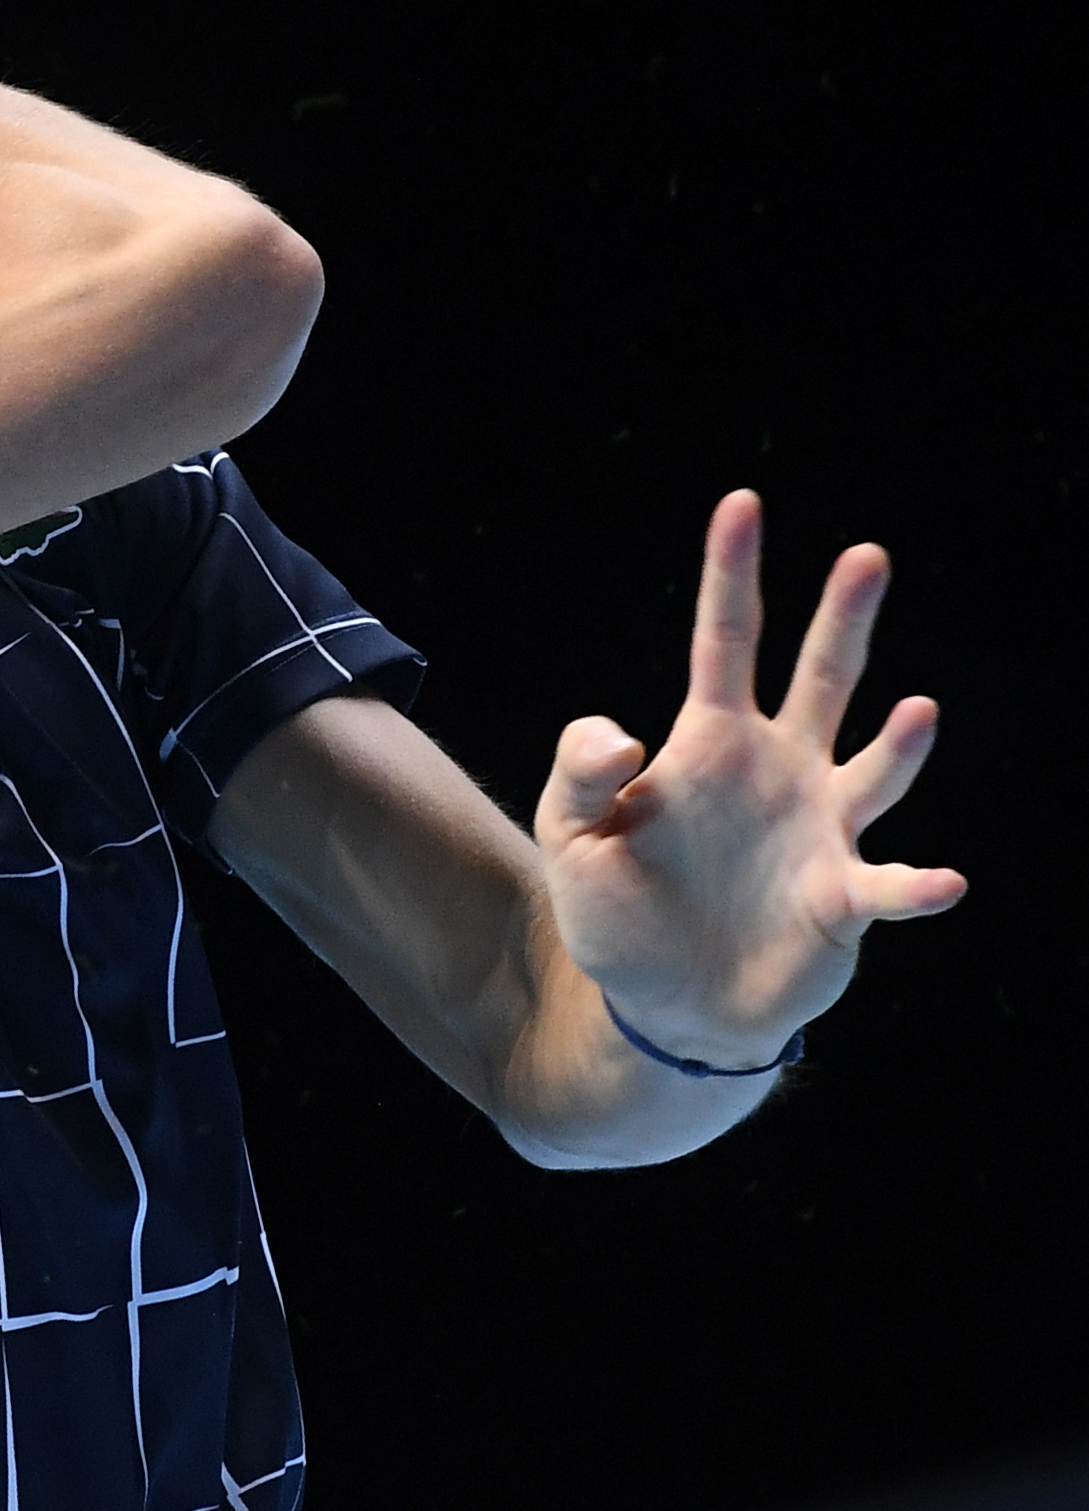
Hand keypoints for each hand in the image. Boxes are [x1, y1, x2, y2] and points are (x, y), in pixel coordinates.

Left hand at [536, 489, 962, 1063]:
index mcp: (708, 745)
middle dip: (842, 619)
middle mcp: (779, 773)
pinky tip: (940, 880)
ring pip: (875, 769)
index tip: (743, 503)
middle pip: (820, 679)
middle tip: (866, 555)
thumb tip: (620, 734)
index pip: (723, 641)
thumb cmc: (617, 911)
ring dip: (901, 745)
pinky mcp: (845, 902)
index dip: (732, 574)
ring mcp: (821, 832)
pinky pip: (891, 888)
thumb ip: (579, 776)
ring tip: (918, 709)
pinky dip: (918, 885)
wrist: (663, 1006)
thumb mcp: (569, 840)